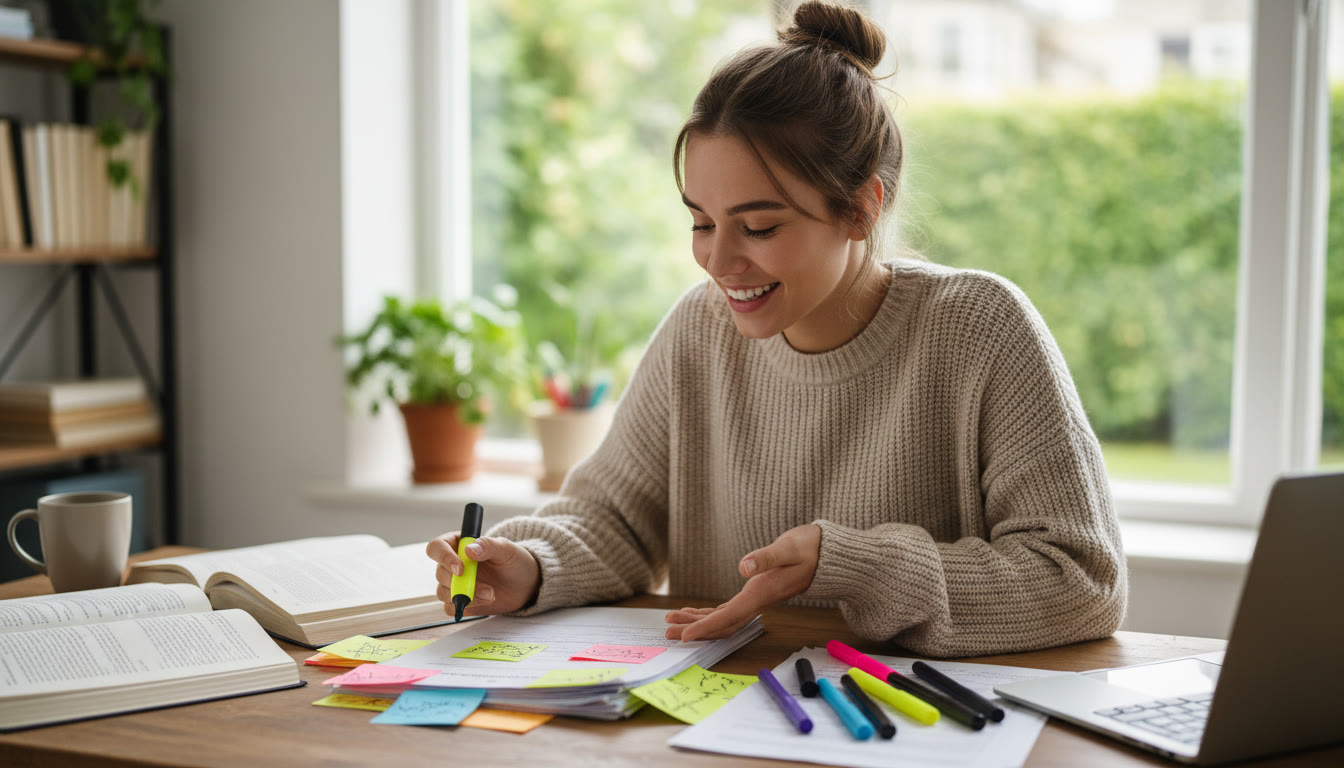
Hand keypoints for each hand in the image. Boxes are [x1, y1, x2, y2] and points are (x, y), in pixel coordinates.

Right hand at [426, 532, 540, 617]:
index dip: (444, 558)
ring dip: (466, 596)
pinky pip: (450, 608)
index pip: (437, 547)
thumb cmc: (514, 561)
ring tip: (491, 594)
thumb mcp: (506, 549)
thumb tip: (469, 549)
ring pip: (443, 592)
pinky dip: (465, 607)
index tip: (461, 569)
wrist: (524, 583)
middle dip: (461, 583)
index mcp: (458, 544)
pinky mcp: (458, 601)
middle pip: (439, 573)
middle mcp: (451, 563)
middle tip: (487, 588)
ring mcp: (454, 583)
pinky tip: (484, 601)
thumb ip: (488, 546)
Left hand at [664, 523, 821, 641]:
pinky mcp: (756, 594)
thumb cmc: (810, 549)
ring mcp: (757, 600)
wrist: (828, 555)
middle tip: (667, 631)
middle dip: (694, 629)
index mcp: (762, 593)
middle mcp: (758, 601)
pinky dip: (709, 614)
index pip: (728, 616)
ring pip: (723, 618)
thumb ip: (767, 557)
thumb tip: (743, 567)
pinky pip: (728, 611)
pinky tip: (694, 614)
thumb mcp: (789, 548)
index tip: (684, 635)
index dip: (705, 627)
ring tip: (672, 621)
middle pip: (722, 623)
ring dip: (698, 622)